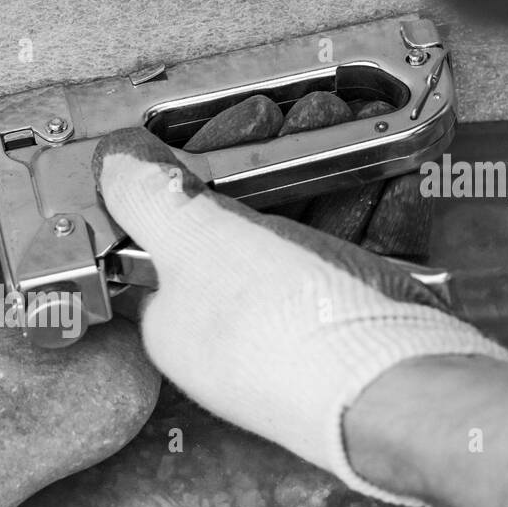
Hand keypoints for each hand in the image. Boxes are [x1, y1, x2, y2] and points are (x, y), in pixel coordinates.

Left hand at [91, 126, 507, 504]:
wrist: (397, 390)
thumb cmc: (282, 325)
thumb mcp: (193, 244)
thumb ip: (146, 198)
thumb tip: (109, 164)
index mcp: (176, 317)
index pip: (170, 231)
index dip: (196, 169)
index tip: (235, 125)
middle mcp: (232, 331)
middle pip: (247, 226)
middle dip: (279, 159)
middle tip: (306, 116)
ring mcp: (302, 335)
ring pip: (313, 237)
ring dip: (336, 176)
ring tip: (357, 128)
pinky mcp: (365, 334)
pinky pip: (370, 261)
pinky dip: (382, 215)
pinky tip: (396, 180)